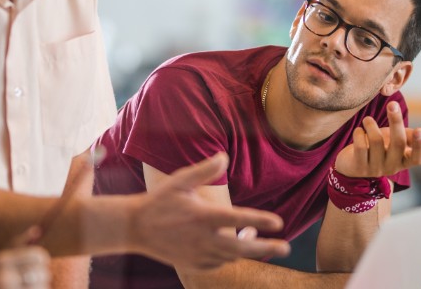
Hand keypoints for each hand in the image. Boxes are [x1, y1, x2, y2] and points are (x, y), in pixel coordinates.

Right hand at [0, 227, 51, 288]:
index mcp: (3, 261)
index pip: (37, 255)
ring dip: (39, 286)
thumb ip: (19, 242)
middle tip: (32, 276)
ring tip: (26, 285)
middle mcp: (5, 278)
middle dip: (41, 274)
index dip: (42, 258)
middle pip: (42, 272)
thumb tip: (37, 230)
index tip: (39, 262)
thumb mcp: (2, 258)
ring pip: (42, 286)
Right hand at [130, 153, 290, 270]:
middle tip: (286, 247)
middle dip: (266, 248)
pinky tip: (233, 245)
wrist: (134, 228)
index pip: (238, 218)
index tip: (279, 222)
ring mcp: (197, 254)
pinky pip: (218, 263)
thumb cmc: (159, 201)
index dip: (261, 220)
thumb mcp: (179, 181)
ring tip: (256, 236)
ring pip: (231, 256)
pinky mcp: (192, 264)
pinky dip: (229, 256)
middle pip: (242, 247)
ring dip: (247, 249)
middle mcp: (202, 239)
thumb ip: (204, 170)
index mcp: (202, 216)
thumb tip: (224, 156)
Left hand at [334, 101, 420, 177]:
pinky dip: (359, 133)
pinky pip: (360, 146)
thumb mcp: (397, 140)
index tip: (419, 130)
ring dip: (371, 125)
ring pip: (376, 141)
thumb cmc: (380, 147)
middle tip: (392, 104)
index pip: (418, 158)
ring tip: (367, 120)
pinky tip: (359, 130)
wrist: (353, 163)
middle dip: (396, 121)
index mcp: (405, 161)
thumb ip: (412, 135)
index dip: (420, 146)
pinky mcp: (358, 167)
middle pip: (398, 143)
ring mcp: (375, 169)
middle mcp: (392, 167)